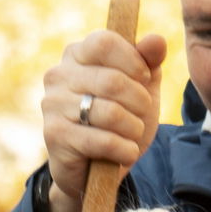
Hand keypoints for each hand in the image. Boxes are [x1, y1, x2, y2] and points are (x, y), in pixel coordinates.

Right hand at [39, 28, 167, 211]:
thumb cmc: (118, 123)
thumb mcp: (140, 89)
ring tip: (133, 136)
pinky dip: (124, 150)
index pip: (104, 42)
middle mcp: (58, 75)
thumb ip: (149, 63)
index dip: (133, 61)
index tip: (144, 79)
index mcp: (76, 54)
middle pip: (112, 80)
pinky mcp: (55, 135)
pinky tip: (127, 153)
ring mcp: (53, 105)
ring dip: (133, 129)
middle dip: (139, 102)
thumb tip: (157, 40)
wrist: (94, 171)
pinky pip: (103, 141)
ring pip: (110, 113)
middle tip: (142, 115)